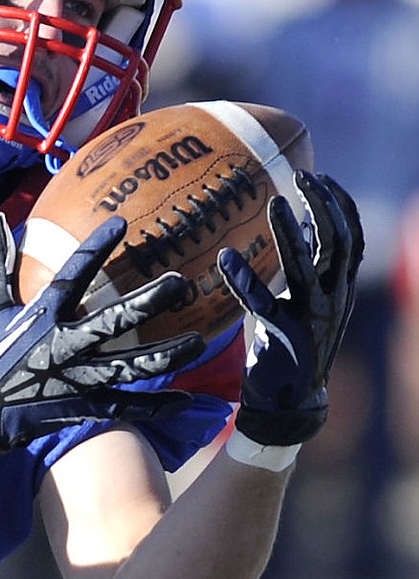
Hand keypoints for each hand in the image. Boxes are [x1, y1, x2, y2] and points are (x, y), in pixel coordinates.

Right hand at [0, 211, 205, 461]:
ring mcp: (72, 380)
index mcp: (39, 316)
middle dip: (149, 303)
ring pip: (127, 368)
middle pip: (113, 322)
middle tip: (182, 284)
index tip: (122, 224)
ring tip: (197, 343)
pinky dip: (153, 407)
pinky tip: (184, 400)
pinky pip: (121, 408)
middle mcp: (61, 346)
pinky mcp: (77, 409)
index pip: (73, 275)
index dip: (96, 249)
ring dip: (164, 356)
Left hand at [217, 171, 362, 445]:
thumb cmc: (293, 346)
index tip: (322, 178)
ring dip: (291, 231)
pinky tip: (225, 259)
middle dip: (323, 203)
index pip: (352, 236)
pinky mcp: (283, 335)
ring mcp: (311, 317)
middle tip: (301, 175)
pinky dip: (243, 278)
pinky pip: (262, 301)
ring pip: (308, 264)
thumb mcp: (309, 301)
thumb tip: (302, 220)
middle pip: (339, 240)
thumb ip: (309, 265)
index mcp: (341, 289)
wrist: (291, 403)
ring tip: (274, 203)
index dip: (341, 204)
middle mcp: (333, 299)